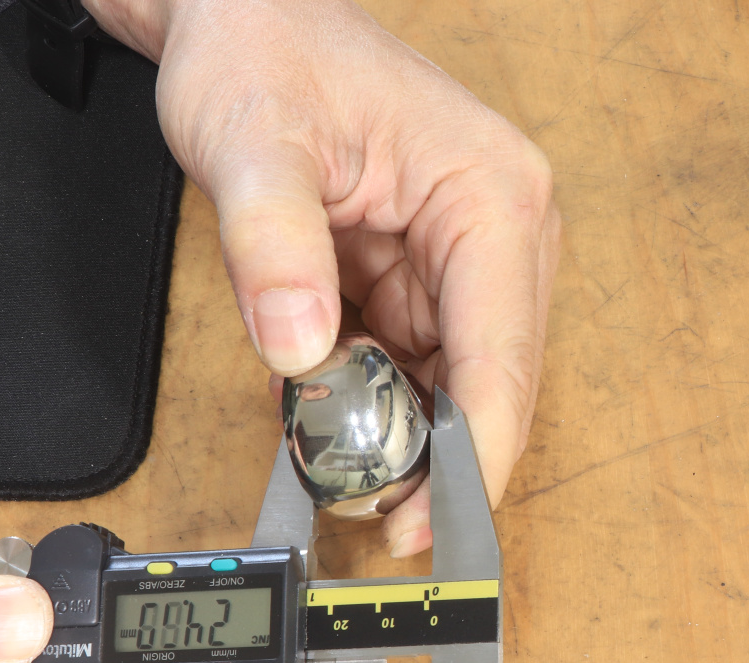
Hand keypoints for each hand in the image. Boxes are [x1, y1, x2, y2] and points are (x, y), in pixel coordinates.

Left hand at [87, 0, 560, 556]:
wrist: (246, 19)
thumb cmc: (267, 50)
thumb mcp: (252, 141)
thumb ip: (273, 245)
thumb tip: (300, 350)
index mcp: (493, 195)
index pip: (502, 356)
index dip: (477, 456)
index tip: (440, 525)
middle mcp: (502, 234)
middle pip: (494, 385)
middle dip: (441, 463)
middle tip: (380, 522)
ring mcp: (467, 261)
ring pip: (456, 389)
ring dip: (406, 441)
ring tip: (345, 480)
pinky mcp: (427, 280)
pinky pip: (416, 369)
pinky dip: (378, 407)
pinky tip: (335, 426)